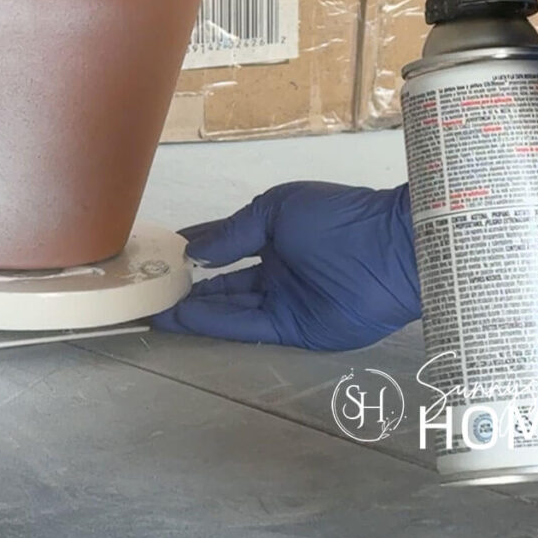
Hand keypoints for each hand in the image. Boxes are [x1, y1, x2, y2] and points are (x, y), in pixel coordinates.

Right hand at [151, 181, 420, 350]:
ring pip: (230, 304)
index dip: (197, 245)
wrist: (387, 251)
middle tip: (150, 286)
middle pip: (225, 278)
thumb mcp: (278, 209)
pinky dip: (213, 322)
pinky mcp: (292, 328)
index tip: (162, 250)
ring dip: (193, 306)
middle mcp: (277, 265)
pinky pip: (245, 325)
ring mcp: (284, 298)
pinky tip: (183, 317)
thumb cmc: (335, 218)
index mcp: (277, 231)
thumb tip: (196, 249)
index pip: (227, 240)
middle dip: (189, 282)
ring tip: (154, 306)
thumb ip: (235, 232)